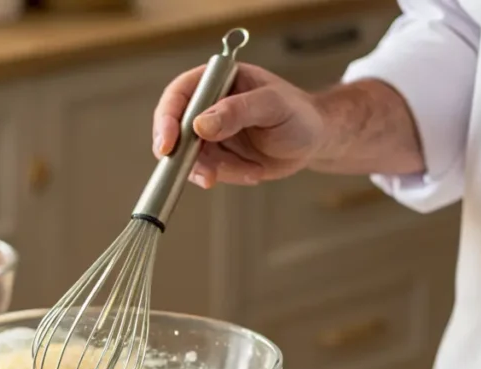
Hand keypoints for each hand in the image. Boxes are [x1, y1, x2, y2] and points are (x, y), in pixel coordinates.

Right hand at [153, 63, 326, 187]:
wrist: (313, 140)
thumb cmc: (298, 114)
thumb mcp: (273, 106)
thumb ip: (238, 111)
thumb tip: (200, 124)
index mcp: (216, 81)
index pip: (178, 95)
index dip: (167, 119)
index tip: (168, 145)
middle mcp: (207, 105)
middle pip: (174, 130)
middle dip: (186, 156)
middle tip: (207, 173)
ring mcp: (209, 133)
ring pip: (189, 157)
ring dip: (215, 169)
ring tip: (249, 169)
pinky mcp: (216, 156)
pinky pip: (208, 171)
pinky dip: (229, 175)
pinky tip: (254, 170)